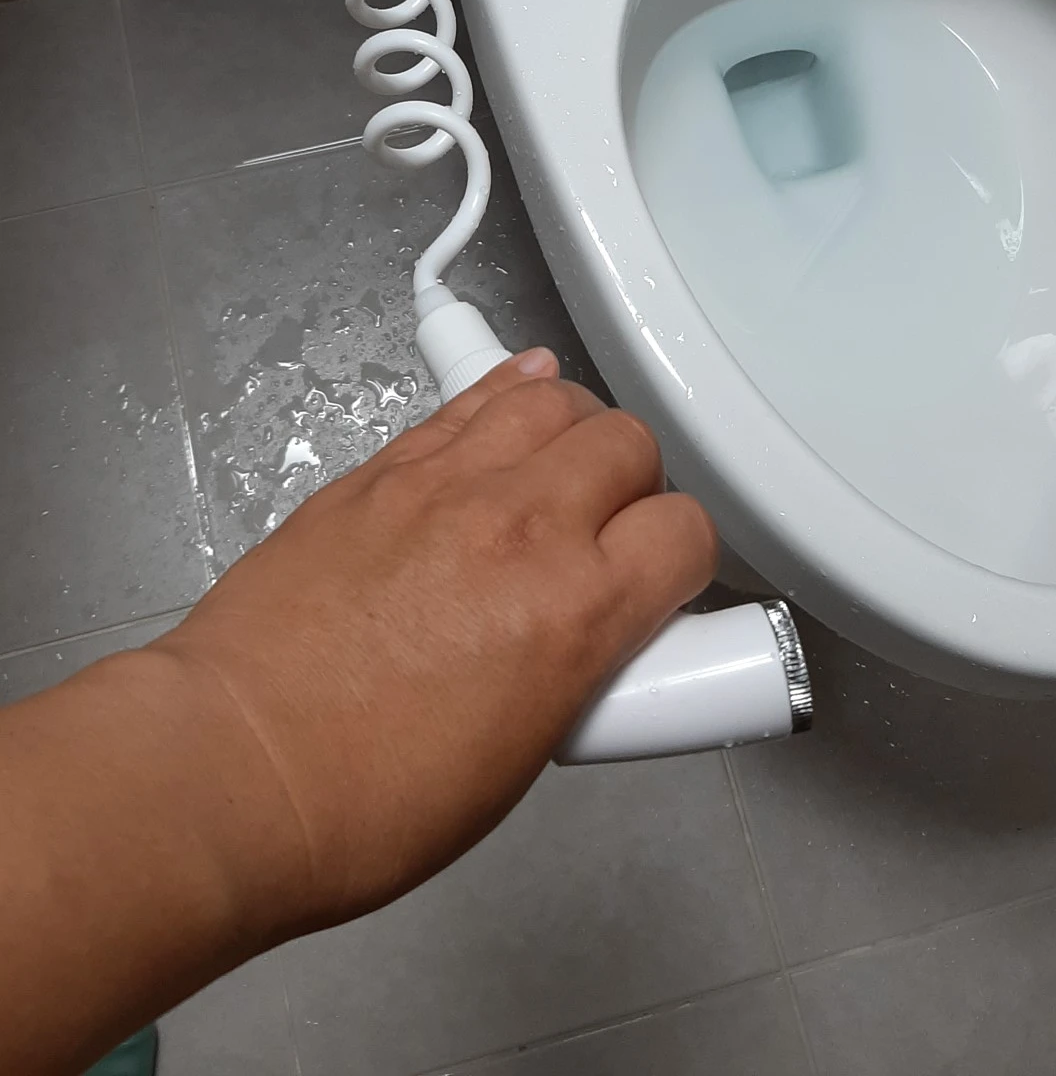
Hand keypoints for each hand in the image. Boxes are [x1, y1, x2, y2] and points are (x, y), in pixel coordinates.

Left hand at [153, 350, 717, 942]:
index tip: (661, 581)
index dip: (683, 558)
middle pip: (627, 444)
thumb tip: (586, 630)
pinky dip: (507, 392)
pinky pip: (468, 401)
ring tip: (564, 464)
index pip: (684, 532)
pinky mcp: (379, 472)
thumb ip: (575, 667)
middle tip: (610, 528)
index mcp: (576, 612)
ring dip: (574, 428)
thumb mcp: (522, 756)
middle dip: (637, 485)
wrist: (235, 767)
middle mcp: (523, 526)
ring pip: (551, 400)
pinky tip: (520, 394)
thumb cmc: (369, 799)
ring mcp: (444, 486)